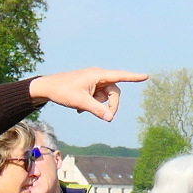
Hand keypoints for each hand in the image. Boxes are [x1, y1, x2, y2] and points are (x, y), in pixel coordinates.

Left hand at [28, 68, 146, 123]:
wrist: (47, 88)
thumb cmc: (63, 91)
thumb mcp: (81, 102)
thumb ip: (97, 109)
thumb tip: (110, 117)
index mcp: (97, 74)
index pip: (119, 76)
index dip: (133, 77)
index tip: (145, 76)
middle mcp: (97, 76)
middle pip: (114, 92)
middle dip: (110, 105)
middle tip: (107, 118)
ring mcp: (93, 81)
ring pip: (104, 96)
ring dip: (97, 105)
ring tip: (82, 108)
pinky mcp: (89, 86)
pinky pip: (97, 97)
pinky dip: (92, 104)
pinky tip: (79, 108)